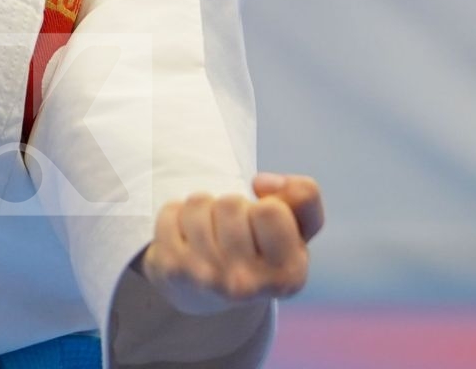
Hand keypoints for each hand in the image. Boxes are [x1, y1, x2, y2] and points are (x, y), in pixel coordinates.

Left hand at [136, 173, 323, 315]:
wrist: (209, 292)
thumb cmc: (260, 249)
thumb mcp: (298, 227)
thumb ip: (304, 197)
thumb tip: (261, 183)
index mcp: (287, 276)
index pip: (270, 210)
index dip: (268, 207)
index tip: (263, 230)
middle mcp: (246, 285)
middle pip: (232, 203)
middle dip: (233, 207)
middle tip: (234, 232)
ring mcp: (206, 279)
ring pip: (200, 202)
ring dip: (204, 208)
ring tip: (210, 233)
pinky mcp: (172, 270)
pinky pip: (171, 210)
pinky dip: (176, 214)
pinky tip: (186, 238)